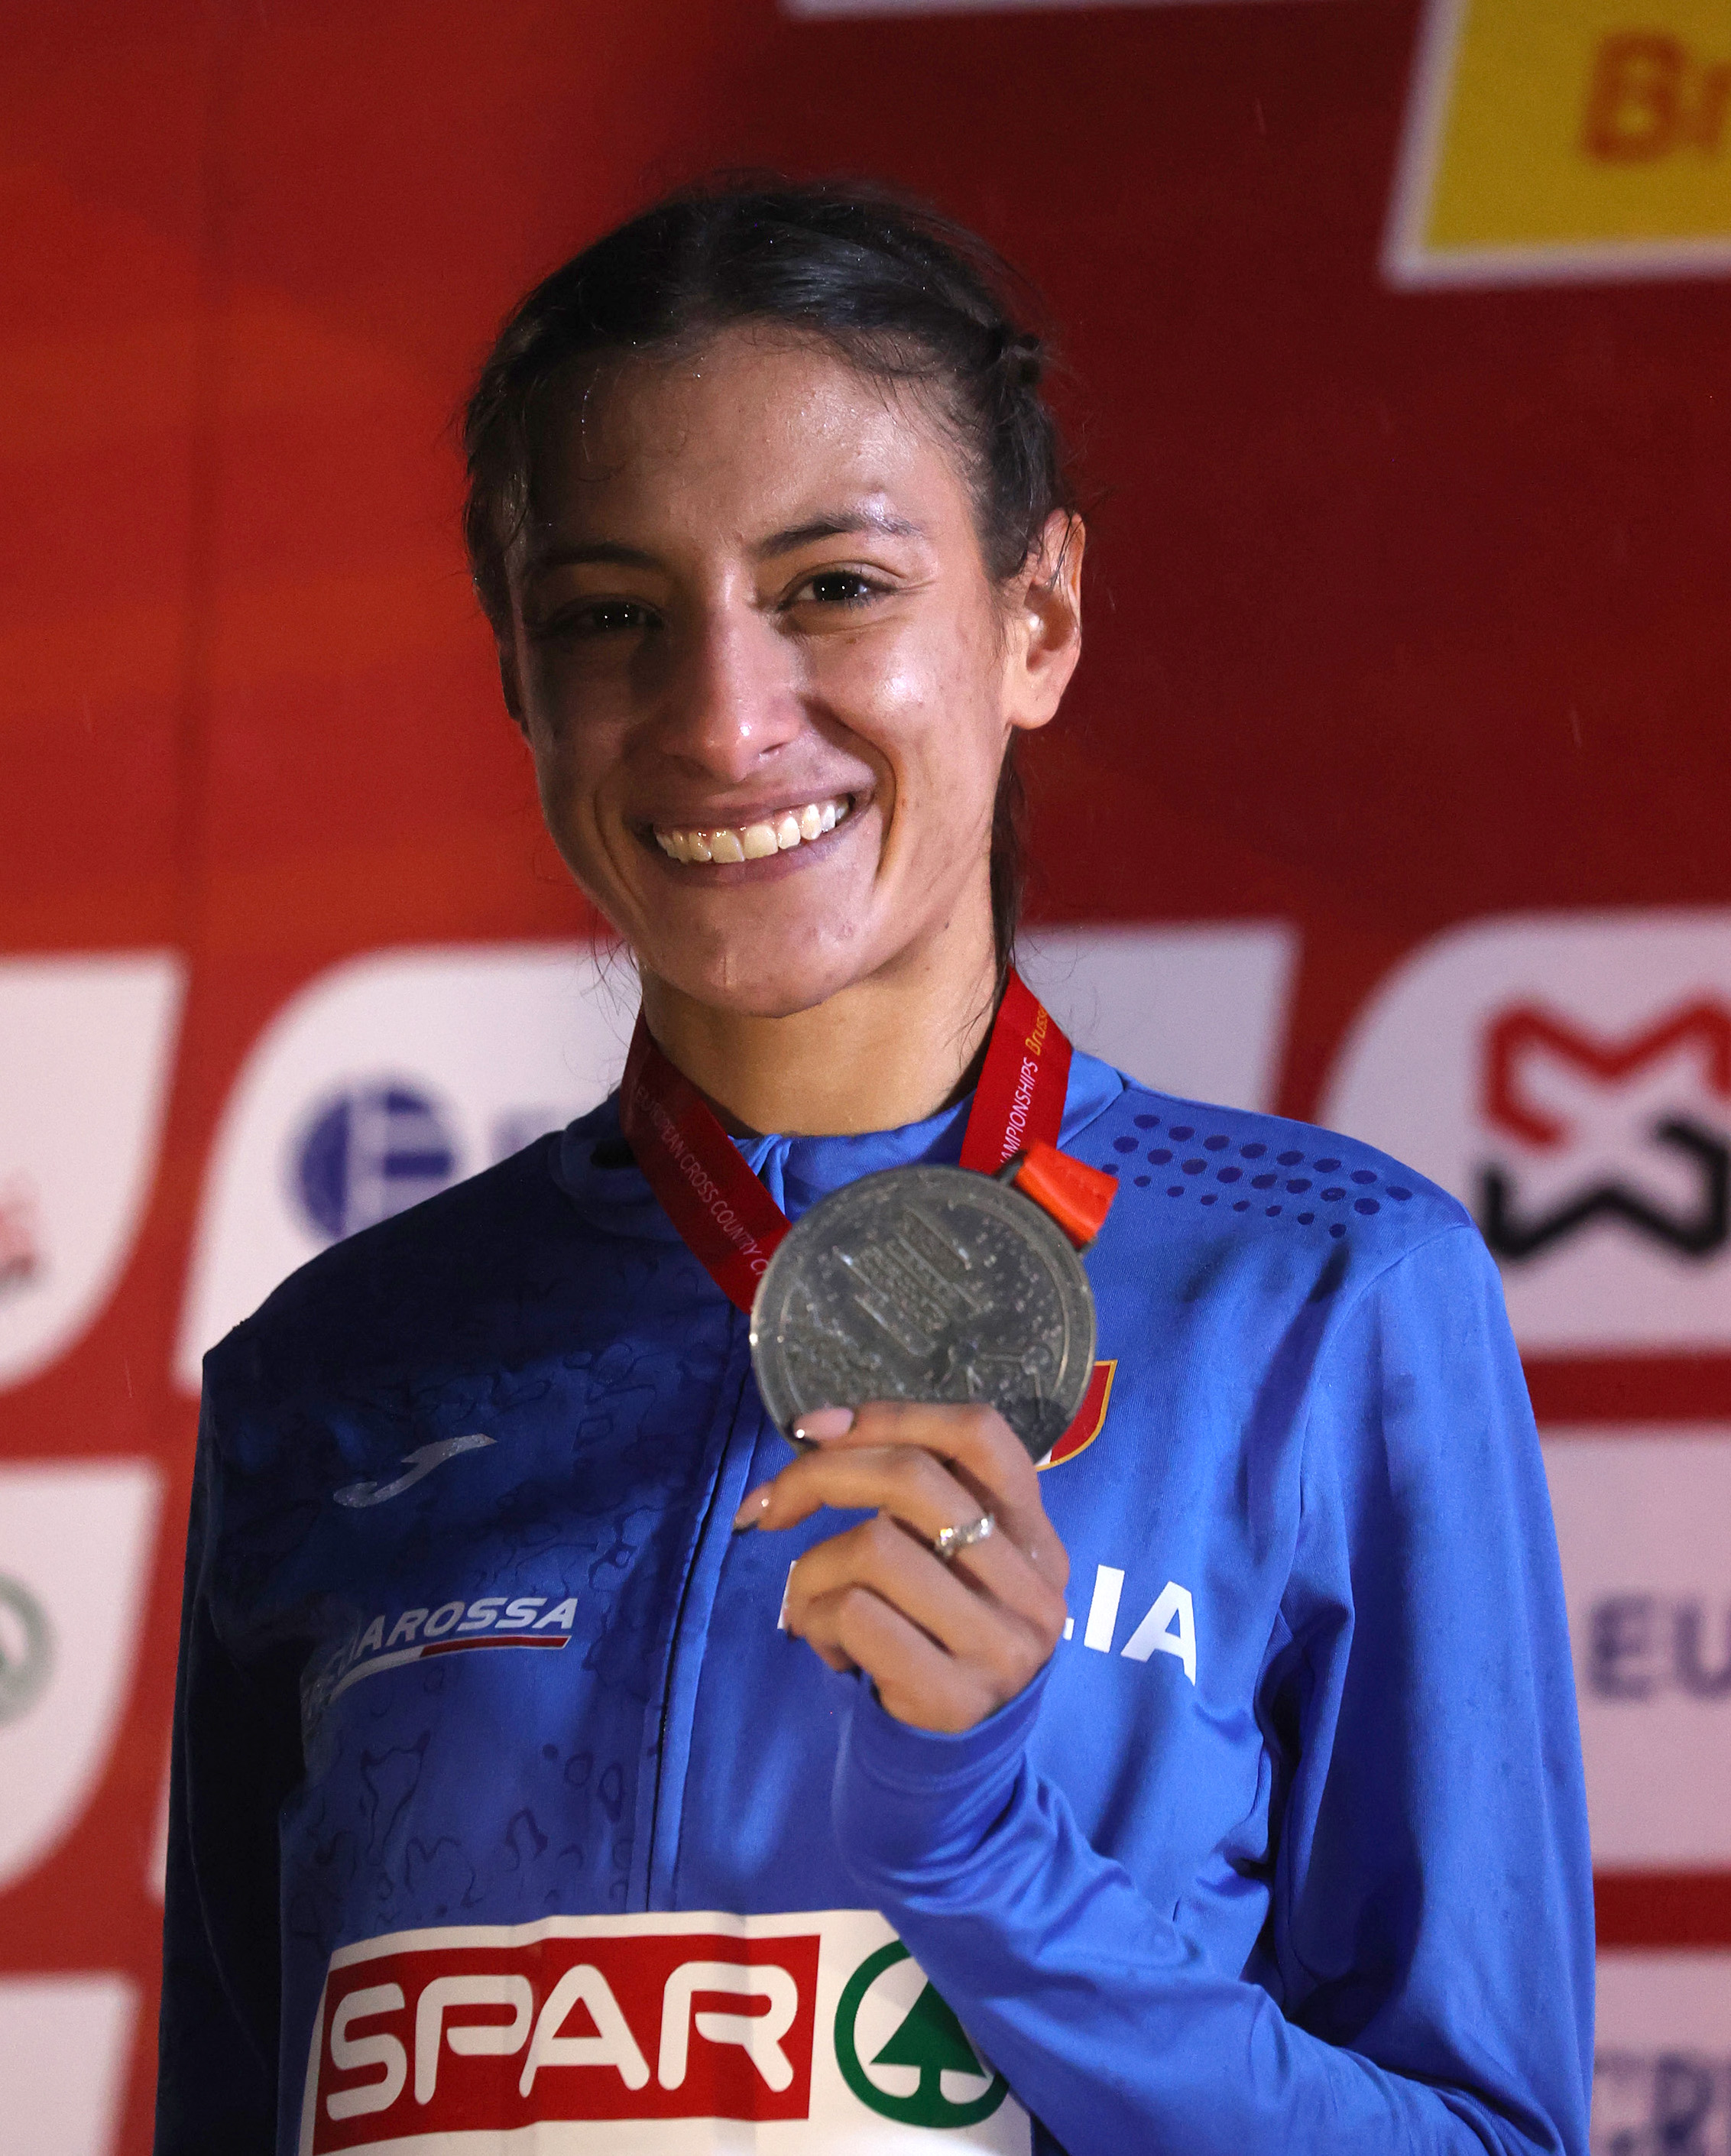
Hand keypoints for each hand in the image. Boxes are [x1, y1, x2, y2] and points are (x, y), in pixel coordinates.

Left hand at [733, 1401, 1070, 1733]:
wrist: (959, 1762)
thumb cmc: (934, 1635)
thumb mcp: (949, 1561)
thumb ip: (912, 1501)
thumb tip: (818, 1432)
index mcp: (1034, 1534)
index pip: (980, 1435)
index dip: (892, 1415)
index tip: (815, 1428)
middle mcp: (1032, 1584)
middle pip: (914, 1480)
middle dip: (819, 1476)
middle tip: (768, 1506)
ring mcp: (1000, 1644)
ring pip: (874, 1547)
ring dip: (811, 1568)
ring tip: (807, 1599)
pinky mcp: (954, 1696)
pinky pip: (854, 1615)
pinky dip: (813, 1617)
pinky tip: (820, 1639)